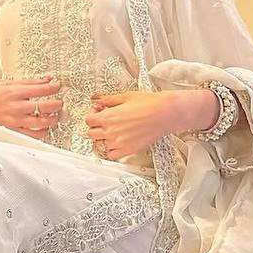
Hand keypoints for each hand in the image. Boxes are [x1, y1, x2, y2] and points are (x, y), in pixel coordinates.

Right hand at [0, 76, 62, 136]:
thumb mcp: (7, 84)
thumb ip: (28, 82)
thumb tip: (47, 78)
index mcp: (15, 92)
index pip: (42, 89)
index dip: (54, 87)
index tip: (58, 86)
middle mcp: (16, 107)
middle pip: (45, 106)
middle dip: (57, 104)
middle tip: (60, 102)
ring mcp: (16, 121)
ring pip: (42, 122)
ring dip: (53, 118)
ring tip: (54, 115)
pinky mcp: (14, 131)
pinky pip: (34, 135)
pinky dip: (43, 131)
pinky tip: (45, 127)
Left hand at [84, 89, 203, 159]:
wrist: (165, 113)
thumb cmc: (148, 103)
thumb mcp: (125, 96)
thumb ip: (108, 99)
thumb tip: (96, 99)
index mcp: (107, 117)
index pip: (88, 120)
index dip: (93, 116)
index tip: (99, 113)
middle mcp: (110, 131)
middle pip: (91, 134)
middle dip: (96, 127)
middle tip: (105, 123)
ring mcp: (118, 143)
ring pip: (100, 145)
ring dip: (104, 139)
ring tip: (113, 133)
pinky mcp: (128, 150)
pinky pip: (112, 155)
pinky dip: (112, 151)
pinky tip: (118, 143)